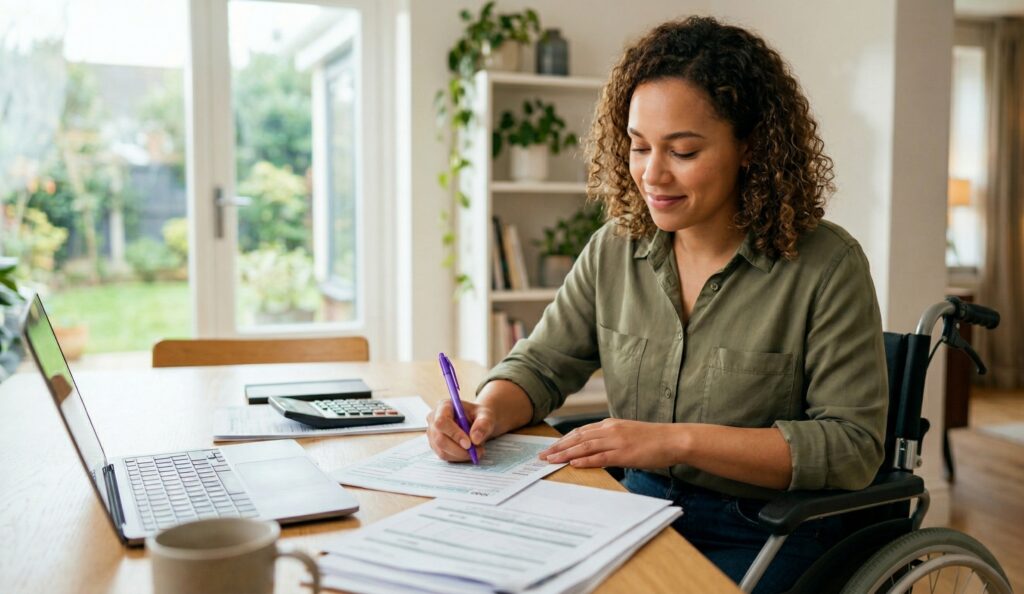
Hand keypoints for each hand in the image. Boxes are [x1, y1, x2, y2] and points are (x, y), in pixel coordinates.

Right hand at [426, 399, 495, 461]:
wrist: (477, 422)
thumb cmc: (479, 416)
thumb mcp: (486, 416)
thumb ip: (483, 424)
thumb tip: (475, 439)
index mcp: (444, 406)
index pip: (442, 421)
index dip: (454, 434)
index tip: (469, 444)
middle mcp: (434, 419)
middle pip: (440, 439)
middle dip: (459, 449)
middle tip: (476, 451)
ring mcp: (433, 434)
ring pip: (442, 451)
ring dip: (461, 455)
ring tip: (477, 450)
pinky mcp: (435, 445)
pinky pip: (445, 456)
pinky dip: (459, 458)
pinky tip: (469, 452)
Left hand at [539, 418, 681, 468]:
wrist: (673, 439)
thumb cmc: (653, 439)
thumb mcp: (627, 434)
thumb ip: (611, 439)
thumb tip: (597, 450)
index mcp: (610, 425)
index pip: (580, 432)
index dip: (563, 440)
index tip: (550, 447)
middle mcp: (610, 430)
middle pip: (577, 438)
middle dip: (558, 447)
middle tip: (542, 455)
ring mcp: (616, 441)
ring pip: (584, 447)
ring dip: (565, 454)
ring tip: (551, 460)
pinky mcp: (624, 453)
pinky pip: (600, 457)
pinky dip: (585, 460)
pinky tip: (573, 463)